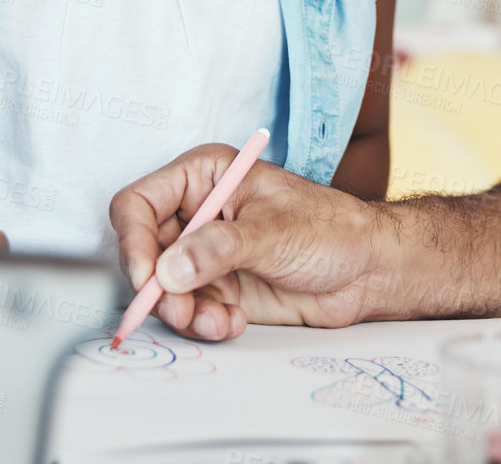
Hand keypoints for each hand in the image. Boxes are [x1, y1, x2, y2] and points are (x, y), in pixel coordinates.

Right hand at [110, 145, 383, 341]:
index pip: (139, 203)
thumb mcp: (274, 232)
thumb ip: (219, 249)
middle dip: (159, 289)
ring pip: (163, 290)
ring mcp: (206, 254)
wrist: (368, 270)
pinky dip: (204, 323)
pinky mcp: (218, 289)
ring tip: (219, 320)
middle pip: (144, 253)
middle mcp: (198, 214)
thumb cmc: (332, 230)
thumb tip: (168, 269)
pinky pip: (188, 311)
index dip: (133, 242)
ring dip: (184, 313)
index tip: (146, 278)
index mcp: (205, 177)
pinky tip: (233, 323)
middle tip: (181, 310)